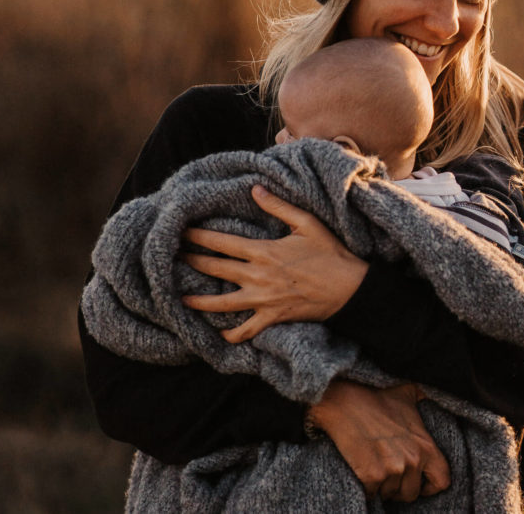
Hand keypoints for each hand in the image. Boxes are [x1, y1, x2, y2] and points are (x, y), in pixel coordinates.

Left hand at [180, 185, 368, 342]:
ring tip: (180, 301)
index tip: (181, 232)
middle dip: (191, 263)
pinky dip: (231, 335)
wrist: (350, 289)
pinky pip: (245, 331)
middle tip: (173, 259)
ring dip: (199, 303)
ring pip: (222, 305)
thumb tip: (255, 188)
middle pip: (215, 270)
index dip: (198, 237)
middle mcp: (258, 277)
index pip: (222, 243)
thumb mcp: (307, 223)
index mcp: (264, 251)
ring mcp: (264, 300)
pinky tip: (219, 334)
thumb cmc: (330, 253)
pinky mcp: (273, 318)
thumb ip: (279, 206)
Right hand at [308, 381, 450, 501]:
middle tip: (387, 469)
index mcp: (426, 446)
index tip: (418, 481)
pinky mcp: (371, 476)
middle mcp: (412, 460)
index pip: (442, 481)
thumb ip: (427, 398)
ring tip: (373, 462)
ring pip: (390, 495)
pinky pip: (372, 495)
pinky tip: (361, 467)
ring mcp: (392, 469)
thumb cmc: (376, 395)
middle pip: (411, 494)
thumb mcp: (410, 392)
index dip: (430, 485)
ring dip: (381, 485)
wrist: (344, 400)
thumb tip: (441, 394)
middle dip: (399, 486)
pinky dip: (366, 486)